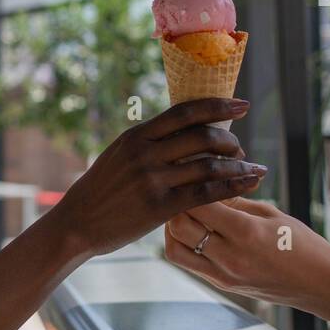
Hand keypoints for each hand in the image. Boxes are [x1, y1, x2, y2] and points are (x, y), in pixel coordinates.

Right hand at [54, 98, 267, 257]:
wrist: (77, 223)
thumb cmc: (100, 190)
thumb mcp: (119, 155)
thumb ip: (148, 142)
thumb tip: (181, 129)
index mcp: (136, 136)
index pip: (185, 112)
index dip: (218, 105)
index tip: (242, 105)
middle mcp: (145, 154)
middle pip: (203, 136)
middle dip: (231, 141)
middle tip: (240, 150)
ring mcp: (152, 180)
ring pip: (210, 165)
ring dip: (239, 165)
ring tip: (252, 168)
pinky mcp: (160, 207)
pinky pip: (206, 193)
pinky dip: (233, 186)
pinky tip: (249, 184)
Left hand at [164, 196, 329, 310]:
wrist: (321, 284)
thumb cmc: (302, 243)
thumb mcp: (271, 214)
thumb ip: (234, 199)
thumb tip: (207, 181)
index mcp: (246, 232)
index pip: (199, 203)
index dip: (190, 186)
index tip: (190, 174)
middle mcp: (230, 256)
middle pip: (179, 226)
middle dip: (177, 205)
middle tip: (185, 192)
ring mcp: (223, 274)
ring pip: (175, 249)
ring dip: (173, 229)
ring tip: (187, 213)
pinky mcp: (221, 284)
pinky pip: (188, 263)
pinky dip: (183, 244)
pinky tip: (194, 231)